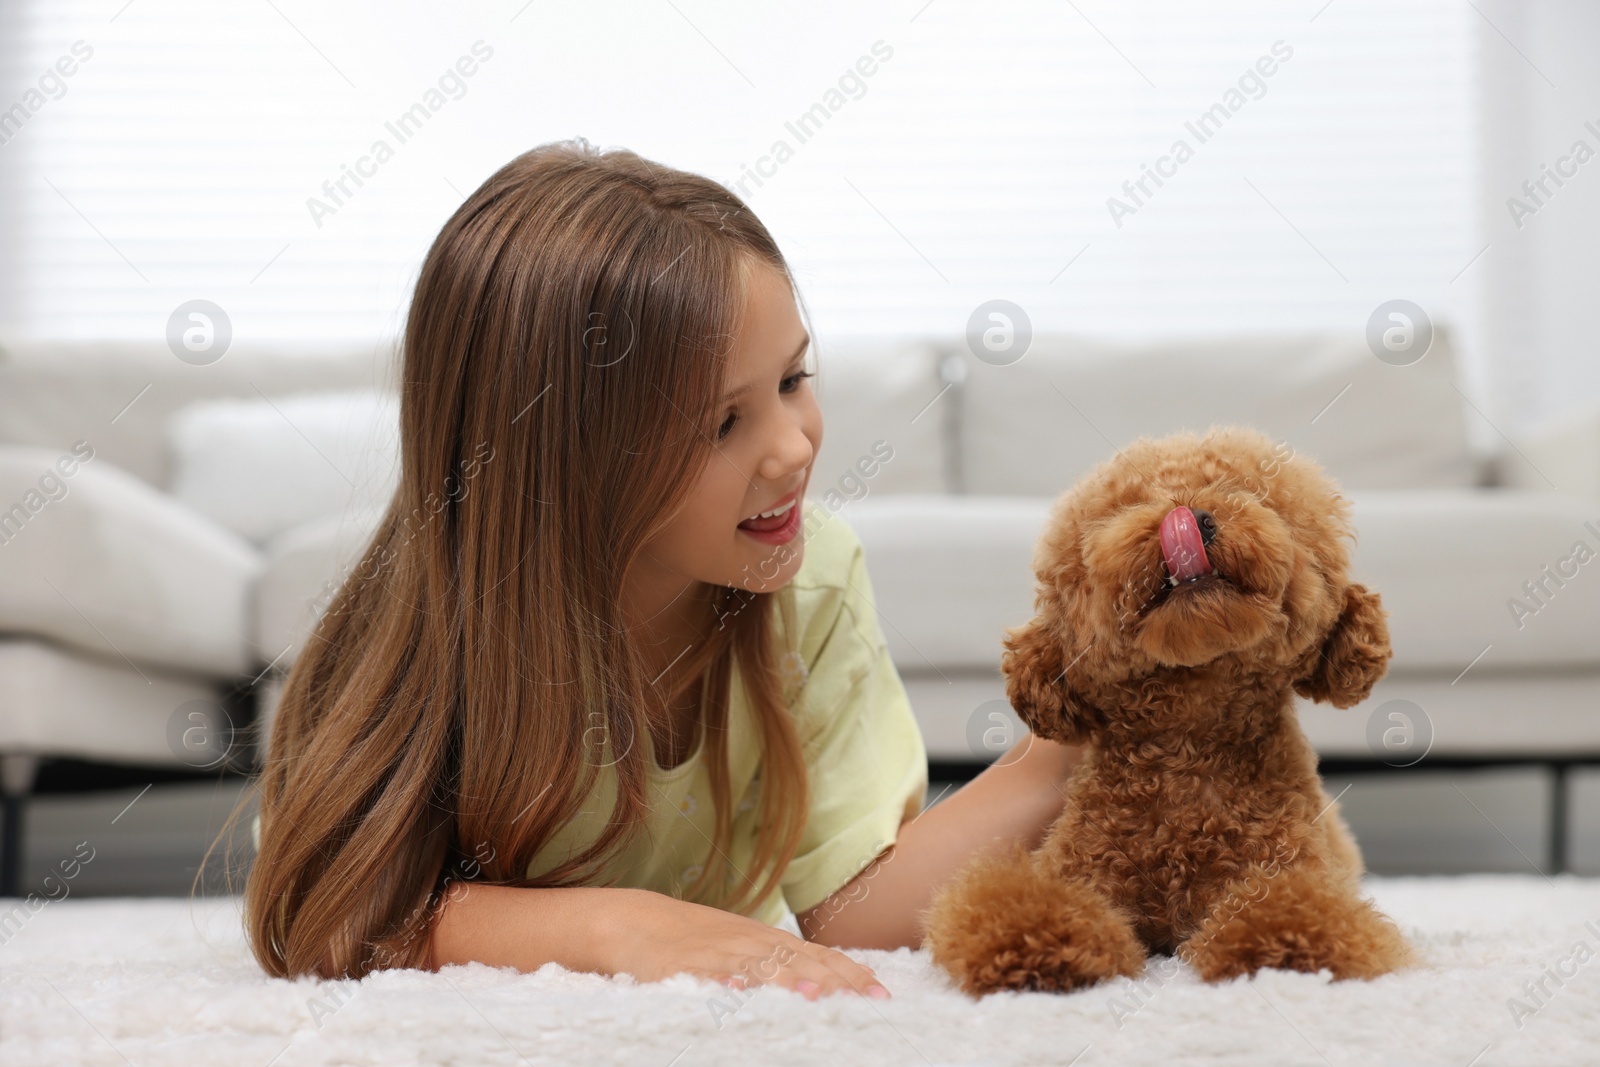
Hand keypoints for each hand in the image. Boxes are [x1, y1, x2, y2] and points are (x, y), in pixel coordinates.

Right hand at [598, 888, 891, 999]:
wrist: (635, 922)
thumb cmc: (699, 944)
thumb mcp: (747, 950)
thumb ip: (787, 965)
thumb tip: (836, 987)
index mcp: (769, 943)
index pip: (820, 957)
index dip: (851, 976)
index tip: (882, 997)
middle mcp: (749, 945)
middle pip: (799, 963)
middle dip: (834, 982)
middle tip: (864, 1002)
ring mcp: (716, 954)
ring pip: (759, 968)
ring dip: (788, 981)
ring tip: (815, 997)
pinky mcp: (680, 967)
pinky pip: (703, 975)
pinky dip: (721, 981)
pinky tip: (737, 990)